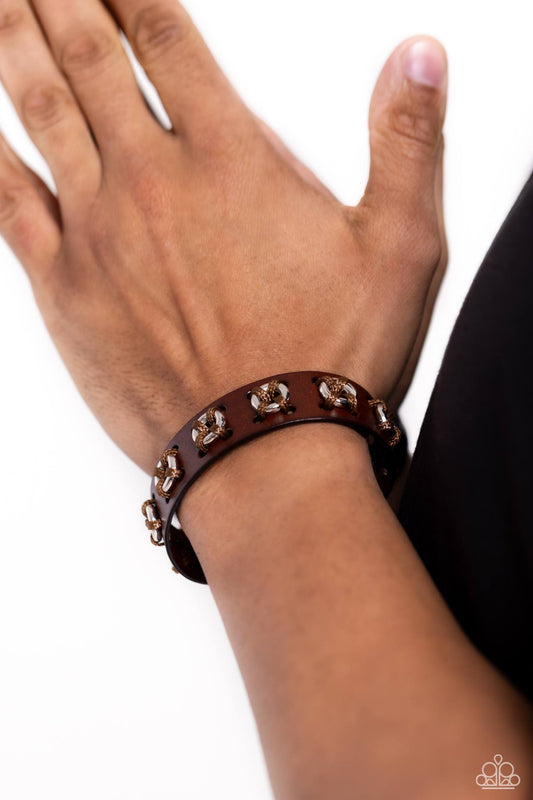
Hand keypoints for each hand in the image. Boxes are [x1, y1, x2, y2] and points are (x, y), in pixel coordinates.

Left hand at [0, 1, 446, 471]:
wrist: (265, 452)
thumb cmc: (327, 357)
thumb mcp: (401, 248)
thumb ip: (406, 144)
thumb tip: (417, 61)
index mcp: (231, 160)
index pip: (165, 36)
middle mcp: (153, 182)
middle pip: (89, 56)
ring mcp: (99, 235)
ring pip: (42, 111)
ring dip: (16, 46)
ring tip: (1, 6)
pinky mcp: (66, 291)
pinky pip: (10, 202)